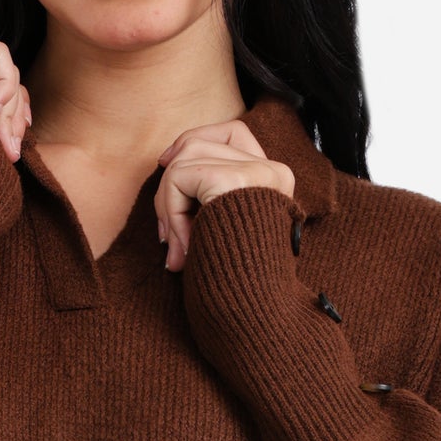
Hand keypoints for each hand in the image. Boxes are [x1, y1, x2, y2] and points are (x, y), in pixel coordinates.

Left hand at [155, 119, 294, 270]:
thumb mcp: (223, 227)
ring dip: (168, 203)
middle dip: (171, 185)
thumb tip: (166, 163)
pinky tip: (183, 247)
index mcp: (274, 180)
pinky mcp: (232, 180)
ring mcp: (255, 172)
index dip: (194, 140)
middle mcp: (271, 170)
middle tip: (167, 235)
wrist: (254, 308)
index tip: (166, 163)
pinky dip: (171, 212)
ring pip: (184, 157)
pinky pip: (179, 178)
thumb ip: (205, 195)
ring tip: (177, 245)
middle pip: (200, 142)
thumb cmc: (237, 279)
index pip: (233, 132)